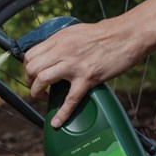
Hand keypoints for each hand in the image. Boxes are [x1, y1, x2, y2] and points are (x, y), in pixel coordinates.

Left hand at [24, 19, 146, 127]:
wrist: (128, 35)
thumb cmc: (105, 34)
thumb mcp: (76, 33)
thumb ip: (61, 44)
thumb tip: (50, 55)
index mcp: (59, 39)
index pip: (30, 55)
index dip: (27, 68)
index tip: (32, 76)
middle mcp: (63, 50)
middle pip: (32, 68)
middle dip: (29, 82)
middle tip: (36, 88)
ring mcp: (74, 64)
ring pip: (42, 80)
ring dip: (37, 93)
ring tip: (43, 98)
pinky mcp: (88, 77)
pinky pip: (70, 99)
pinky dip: (62, 114)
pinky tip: (57, 122)